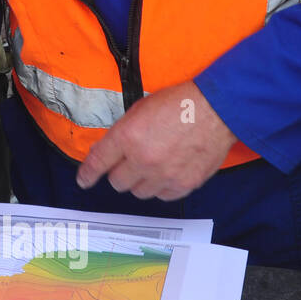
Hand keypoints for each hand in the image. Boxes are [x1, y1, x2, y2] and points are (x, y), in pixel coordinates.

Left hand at [76, 80, 235, 199]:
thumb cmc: (178, 104)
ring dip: (140, 182)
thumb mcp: (139, 110)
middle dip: (119, 173)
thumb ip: (121, 133)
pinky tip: (166, 173)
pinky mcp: (184, 184)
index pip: (98, 163)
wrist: (216, 110)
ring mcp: (164, 174)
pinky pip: (162, 196)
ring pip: (138, 192)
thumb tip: (108, 151)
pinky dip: (161, 187)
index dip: (87, 174)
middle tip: (129, 163)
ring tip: (151, 166)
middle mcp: (143, 159)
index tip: (84, 181)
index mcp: (127, 137)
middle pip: (117, 182)